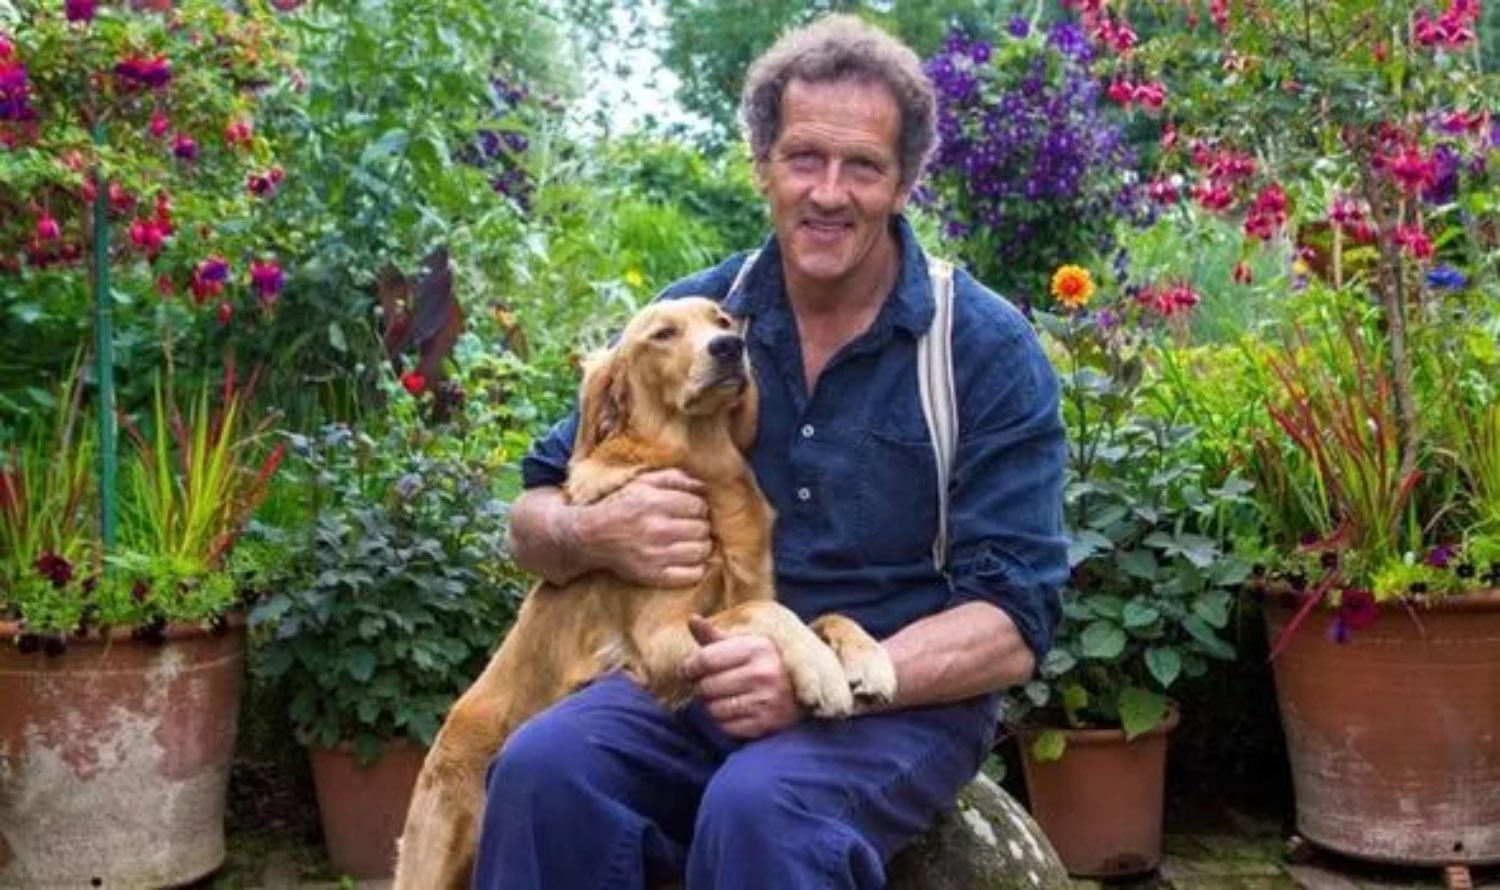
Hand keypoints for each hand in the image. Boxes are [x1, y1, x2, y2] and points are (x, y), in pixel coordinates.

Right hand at [575, 469, 711, 586]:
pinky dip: (696, 568)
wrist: (592, 536)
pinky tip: (686, 560)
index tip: (690, 510)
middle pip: (702, 529)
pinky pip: (692, 575)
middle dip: (700, 526)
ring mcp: (655, 556)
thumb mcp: (644, 482)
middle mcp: (655, 529)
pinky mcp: (653, 576)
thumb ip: (675, 478)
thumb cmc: (623, 506)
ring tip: (690, 542)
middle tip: (690, 526)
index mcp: (654, 503)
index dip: (698, 507)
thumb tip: (704, 486)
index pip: (699, 506)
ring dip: (701, 546)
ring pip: (701, 552)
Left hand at [682, 616, 801, 738]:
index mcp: (757, 648)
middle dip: (701, 687)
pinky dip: (723, 722)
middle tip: (708, 684)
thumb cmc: (765, 663)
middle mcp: (764, 673)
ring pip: (713, 709)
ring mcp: (767, 701)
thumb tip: (692, 620)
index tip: (688, 670)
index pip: (705, 659)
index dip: (689, 666)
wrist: (803, 690)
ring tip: (721, 697)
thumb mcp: (745, 644)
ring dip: (710, 705)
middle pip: (706, 686)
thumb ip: (715, 635)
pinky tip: (733, 711)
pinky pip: (726, 727)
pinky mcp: (766, 724)